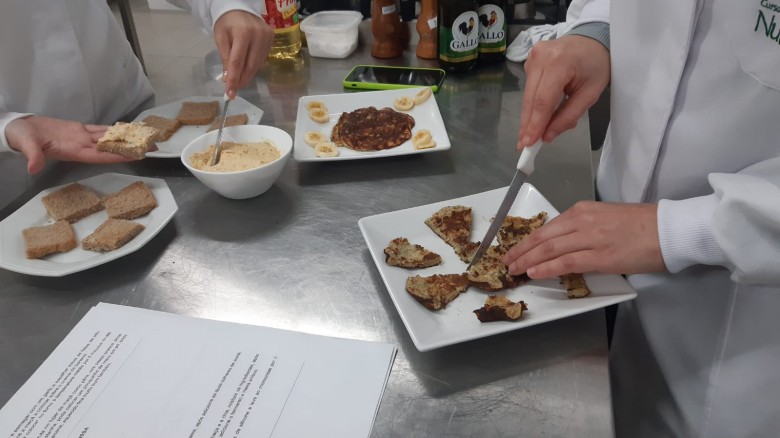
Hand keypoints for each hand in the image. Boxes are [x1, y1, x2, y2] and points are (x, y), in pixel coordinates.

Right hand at [5, 116, 137, 174]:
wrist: (16, 129)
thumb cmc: (20, 137)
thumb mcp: (25, 146)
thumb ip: (32, 156)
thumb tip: (33, 168)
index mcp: (73, 152)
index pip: (101, 155)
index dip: (119, 155)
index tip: (138, 156)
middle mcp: (82, 146)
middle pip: (111, 148)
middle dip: (132, 148)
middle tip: (153, 148)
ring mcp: (81, 138)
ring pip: (108, 138)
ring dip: (126, 138)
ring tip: (146, 138)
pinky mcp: (78, 130)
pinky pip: (100, 130)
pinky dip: (113, 129)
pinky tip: (125, 129)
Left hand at [214, 10, 274, 98]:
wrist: (240, 8)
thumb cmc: (227, 23)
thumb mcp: (220, 38)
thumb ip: (225, 57)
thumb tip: (228, 79)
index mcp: (243, 33)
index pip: (237, 62)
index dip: (234, 79)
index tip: (230, 93)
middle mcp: (258, 35)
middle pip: (250, 65)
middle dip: (242, 80)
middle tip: (235, 90)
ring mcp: (267, 38)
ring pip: (258, 64)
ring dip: (248, 74)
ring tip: (239, 81)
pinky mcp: (272, 39)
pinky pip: (262, 58)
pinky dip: (253, 66)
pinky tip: (246, 68)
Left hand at [502, 201, 666, 277]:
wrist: (668, 230)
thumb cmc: (642, 225)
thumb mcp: (605, 218)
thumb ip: (583, 228)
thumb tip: (564, 244)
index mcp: (582, 210)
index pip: (547, 227)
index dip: (528, 240)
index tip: (516, 249)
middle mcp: (581, 221)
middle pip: (542, 237)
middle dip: (520, 250)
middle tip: (506, 261)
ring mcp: (589, 238)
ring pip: (549, 249)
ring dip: (527, 260)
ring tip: (513, 269)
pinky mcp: (599, 256)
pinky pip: (565, 262)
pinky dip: (546, 267)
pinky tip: (533, 272)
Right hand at [518, 35, 609, 148]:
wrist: (593, 39)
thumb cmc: (596, 65)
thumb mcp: (590, 93)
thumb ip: (569, 115)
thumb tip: (547, 136)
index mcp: (559, 63)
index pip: (543, 100)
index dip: (535, 124)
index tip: (528, 144)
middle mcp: (540, 58)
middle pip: (530, 99)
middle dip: (527, 125)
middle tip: (523, 146)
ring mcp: (532, 57)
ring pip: (527, 95)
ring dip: (529, 117)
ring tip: (530, 136)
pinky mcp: (529, 60)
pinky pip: (529, 88)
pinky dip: (533, 104)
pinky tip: (537, 116)